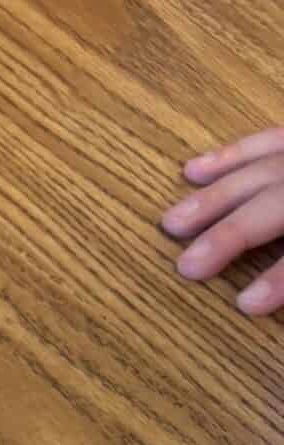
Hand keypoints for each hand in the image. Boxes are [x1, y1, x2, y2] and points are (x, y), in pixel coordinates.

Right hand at [161, 128, 283, 312]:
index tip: (246, 304)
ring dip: (214, 197)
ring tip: (172, 223)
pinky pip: (265, 139)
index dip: (279, 277)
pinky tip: (192, 170)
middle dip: (231, 233)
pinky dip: (229, 156)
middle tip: (187, 266)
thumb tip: (258, 296)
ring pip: (260, 170)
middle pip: (275, 204)